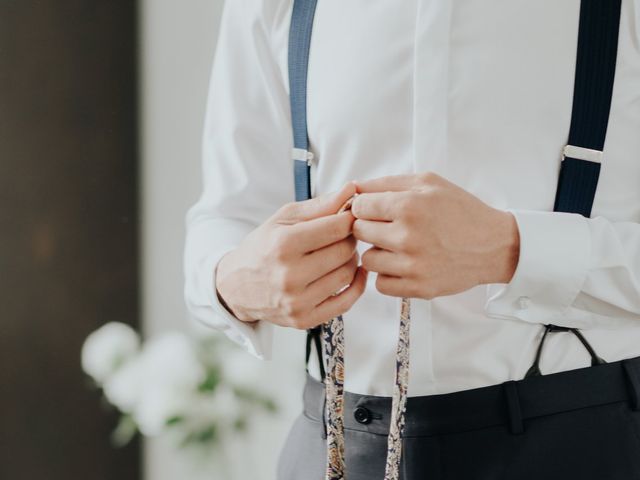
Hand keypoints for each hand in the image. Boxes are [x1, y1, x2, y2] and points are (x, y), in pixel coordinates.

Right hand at [215, 182, 367, 329]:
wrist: (236, 286)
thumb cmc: (263, 247)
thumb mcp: (284, 218)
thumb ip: (320, 205)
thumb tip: (351, 189)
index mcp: (283, 244)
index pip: (337, 227)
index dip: (349, 218)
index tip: (348, 216)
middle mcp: (289, 275)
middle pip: (344, 251)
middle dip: (350, 238)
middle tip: (343, 234)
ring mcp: (297, 301)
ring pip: (348, 274)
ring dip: (352, 260)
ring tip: (340, 252)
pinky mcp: (304, 319)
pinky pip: (347, 302)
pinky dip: (357, 285)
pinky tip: (353, 272)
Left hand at [351, 172, 518, 299]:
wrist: (494, 245)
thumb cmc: (460, 210)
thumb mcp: (428, 183)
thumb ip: (387, 183)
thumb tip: (352, 188)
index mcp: (409, 205)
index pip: (359, 206)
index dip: (365, 206)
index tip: (375, 209)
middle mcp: (408, 236)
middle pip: (359, 232)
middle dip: (370, 227)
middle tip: (388, 227)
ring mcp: (412, 265)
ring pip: (367, 260)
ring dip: (378, 253)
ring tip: (398, 246)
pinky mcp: (418, 288)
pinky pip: (380, 284)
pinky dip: (388, 276)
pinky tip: (403, 265)